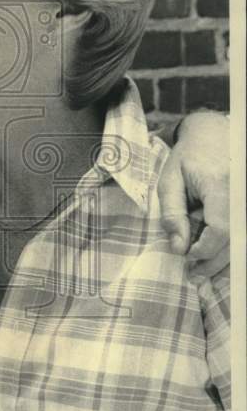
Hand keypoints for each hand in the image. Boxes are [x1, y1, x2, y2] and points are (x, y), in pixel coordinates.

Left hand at [157, 111, 229, 276]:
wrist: (213, 134)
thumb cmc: (188, 157)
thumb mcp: (170, 181)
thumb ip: (172, 214)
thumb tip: (178, 248)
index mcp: (221, 184)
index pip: (220, 228)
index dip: (204, 250)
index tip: (186, 257)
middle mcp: (242, 192)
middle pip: (235, 239)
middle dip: (213, 262)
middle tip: (194, 276)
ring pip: (241, 240)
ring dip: (224, 259)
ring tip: (204, 273)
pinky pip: (242, 231)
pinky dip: (230, 247)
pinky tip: (217, 258)